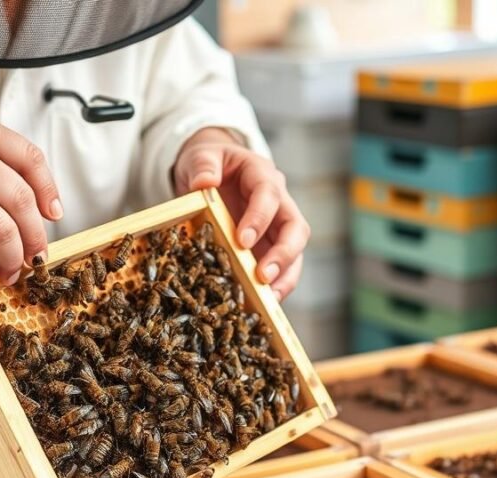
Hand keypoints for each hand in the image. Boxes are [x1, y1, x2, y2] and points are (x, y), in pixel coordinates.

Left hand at [173, 128, 308, 300]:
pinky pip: (281, 268)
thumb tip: (204, 182)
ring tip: (268, 299)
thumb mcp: (201, 155)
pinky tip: (262, 304)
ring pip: (295, 253)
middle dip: (283, 254)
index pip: (269, 195)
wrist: (211, 171)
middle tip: (263, 276)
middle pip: (296, 228)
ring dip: (284, 277)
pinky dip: (275, 286)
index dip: (260, 218)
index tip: (243, 240)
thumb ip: (203, 165)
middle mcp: (279, 202)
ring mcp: (277, 227)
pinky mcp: (270, 247)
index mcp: (262, 175)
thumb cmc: (209, 162)